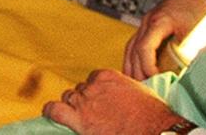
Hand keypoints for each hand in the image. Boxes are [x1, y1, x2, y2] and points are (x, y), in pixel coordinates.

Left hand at [42, 69, 187, 134]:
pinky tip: (51, 114)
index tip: (98, 102)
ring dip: (71, 107)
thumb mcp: (139, 91)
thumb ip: (122, 88)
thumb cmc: (153, 115)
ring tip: (78, 118)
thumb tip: (119, 95)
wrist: (155, 131)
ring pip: (68, 98)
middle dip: (83, 101)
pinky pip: (55, 110)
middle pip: (79, 90)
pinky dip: (51, 111)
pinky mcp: (79, 119)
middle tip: (92, 114)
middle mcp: (93, 86)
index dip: (93, 92)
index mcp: (108, 76)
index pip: (91, 80)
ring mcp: (85, 101)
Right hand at [123, 0, 205, 79]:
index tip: (156, 84)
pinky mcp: (154, 24)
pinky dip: (138, 59)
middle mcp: (148, 21)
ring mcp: (149, 22)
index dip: (148, 70)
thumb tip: (180, 75)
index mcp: (157, 21)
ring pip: (131, 48)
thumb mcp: (196, 33)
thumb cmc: (203, 4)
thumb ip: (185, 54)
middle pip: (132, 51)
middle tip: (143, 93)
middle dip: (136, 73)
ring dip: (133, 67)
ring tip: (138, 87)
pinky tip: (143, 70)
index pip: (143, 51)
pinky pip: (138, 44)